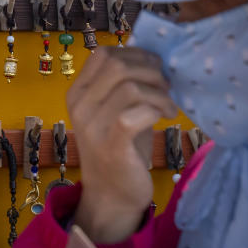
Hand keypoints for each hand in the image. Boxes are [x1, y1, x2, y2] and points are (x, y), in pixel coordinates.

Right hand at [69, 47, 177, 242]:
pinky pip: (135, 114)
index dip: (134, 53)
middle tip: (166, 87)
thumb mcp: (115, 110)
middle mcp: (80, 105)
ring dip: (158, 93)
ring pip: (129, 87)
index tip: (154, 68)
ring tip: (169, 106)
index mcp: (78, 92)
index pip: (102, 54)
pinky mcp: (111, 145)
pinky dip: (156, 110)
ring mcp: (92, 126)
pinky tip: (166, 118)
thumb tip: (152, 57)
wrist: (111, 194)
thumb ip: (124, 85)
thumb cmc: (120, 147)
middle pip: (117, 65)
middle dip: (150, 70)